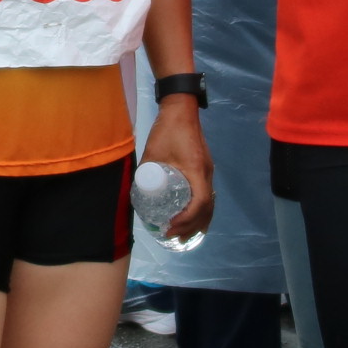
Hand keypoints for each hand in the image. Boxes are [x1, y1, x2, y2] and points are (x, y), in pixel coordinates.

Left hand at [139, 98, 215, 244]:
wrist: (181, 109)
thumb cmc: (167, 130)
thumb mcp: (152, 153)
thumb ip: (145, 172)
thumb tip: (138, 192)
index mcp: (196, 171)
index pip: (198, 204)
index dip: (186, 220)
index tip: (170, 226)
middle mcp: (207, 173)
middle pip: (207, 208)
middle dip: (192, 226)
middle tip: (175, 237)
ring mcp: (208, 171)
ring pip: (210, 203)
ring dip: (199, 220)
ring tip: (184, 234)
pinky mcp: (205, 168)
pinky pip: (207, 195)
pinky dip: (201, 209)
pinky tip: (191, 216)